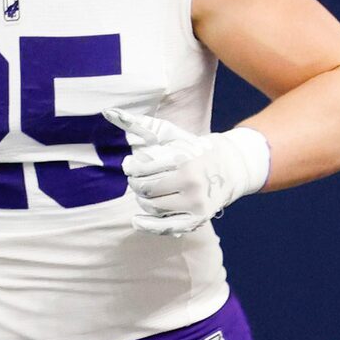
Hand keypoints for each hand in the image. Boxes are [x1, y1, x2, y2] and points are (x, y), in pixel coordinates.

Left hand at [109, 110, 270, 237]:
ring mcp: (196, 203)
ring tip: (148, 191)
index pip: (141, 170)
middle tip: (139, 179)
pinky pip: (165, 228)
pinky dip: (147, 226)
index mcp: (183, 160)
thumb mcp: (171, 134)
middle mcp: (191, 182)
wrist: (232, 166)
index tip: (132, 165)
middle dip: (137, 184)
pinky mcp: (198, 219)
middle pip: (145, 189)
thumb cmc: (193, 149)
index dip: (132, 168)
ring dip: (143, 200)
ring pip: (152, 207)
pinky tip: (137, 220)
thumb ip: (141, 124)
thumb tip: (108, 111)